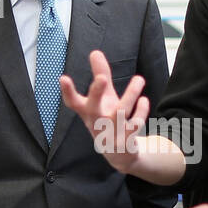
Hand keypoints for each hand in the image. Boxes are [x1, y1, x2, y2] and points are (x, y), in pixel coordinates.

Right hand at [59, 50, 147, 174]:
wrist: (120, 155)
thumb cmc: (109, 120)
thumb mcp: (105, 98)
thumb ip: (101, 75)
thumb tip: (95, 52)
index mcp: (87, 113)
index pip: (73, 102)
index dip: (67, 91)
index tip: (63, 78)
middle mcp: (96, 123)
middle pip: (93, 109)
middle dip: (96, 94)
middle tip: (101, 78)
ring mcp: (110, 134)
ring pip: (120, 113)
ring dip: (130, 95)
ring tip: (139, 79)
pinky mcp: (125, 141)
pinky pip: (134, 124)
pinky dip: (140, 111)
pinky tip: (144, 100)